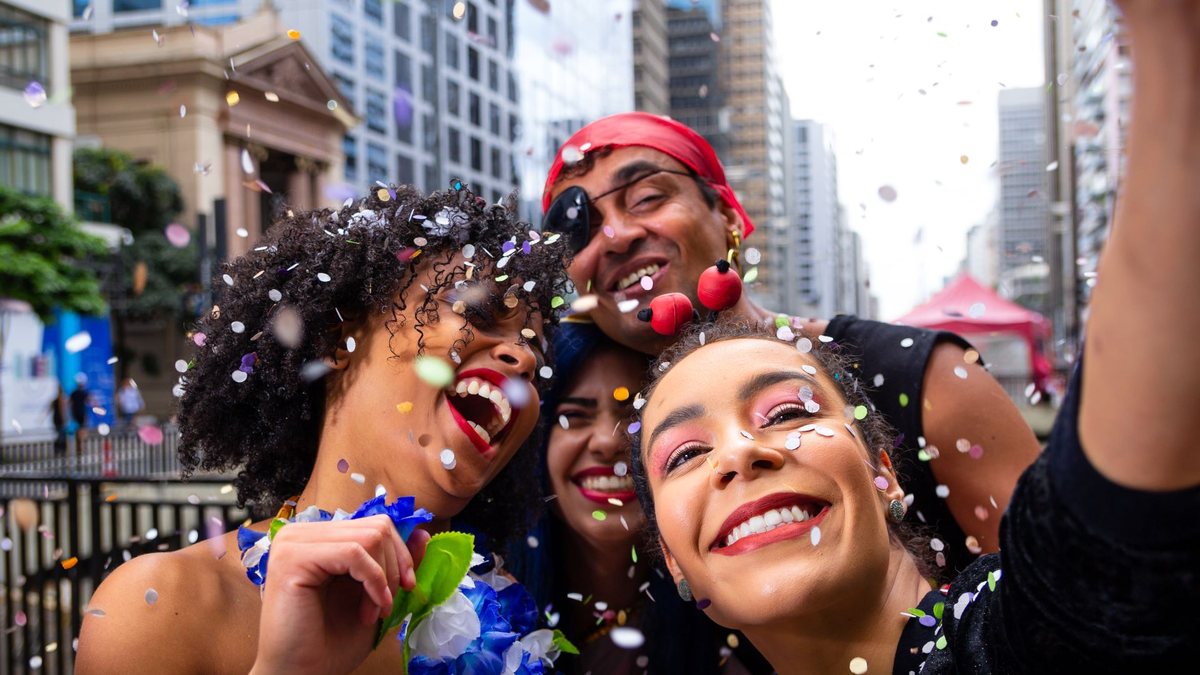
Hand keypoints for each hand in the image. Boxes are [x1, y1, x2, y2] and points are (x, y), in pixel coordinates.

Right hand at [250, 515, 430, 674]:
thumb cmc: (331, 642)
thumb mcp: (374, 595)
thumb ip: (395, 562)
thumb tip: (422, 533)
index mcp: (318, 537)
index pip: (375, 524)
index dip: (400, 554)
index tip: (407, 587)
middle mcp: (301, 533)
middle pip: (376, 527)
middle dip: (394, 567)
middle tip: (386, 606)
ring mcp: (293, 542)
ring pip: (369, 537)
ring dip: (383, 579)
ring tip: (374, 613)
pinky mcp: (293, 557)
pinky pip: (353, 553)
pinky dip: (373, 582)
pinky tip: (369, 612)